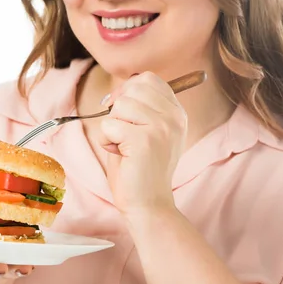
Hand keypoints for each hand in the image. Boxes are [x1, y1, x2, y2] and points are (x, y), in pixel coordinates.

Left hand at [99, 72, 186, 215]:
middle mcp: (174, 117)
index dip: (126, 92)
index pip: (147, 79)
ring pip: (120, 105)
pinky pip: (109, 124)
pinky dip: (106, 141)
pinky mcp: (146, 139)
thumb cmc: (139, 170)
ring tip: (123, 148)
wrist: (147, 204)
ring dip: (112, 127)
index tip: (123, 115)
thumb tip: (115, 92)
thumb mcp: (144, 132)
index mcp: (176, 113)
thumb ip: (137, 108)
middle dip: (118, 111)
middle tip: (123, 136)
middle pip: (132, 88)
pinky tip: (121, 155)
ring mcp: (162, 126)